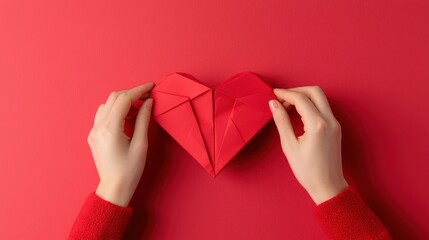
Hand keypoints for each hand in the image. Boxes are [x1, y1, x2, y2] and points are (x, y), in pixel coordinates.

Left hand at [87, 82, 153, 206]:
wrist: (114, 188)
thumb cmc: (129, 171)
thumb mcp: (140, 145)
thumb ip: (143, 120)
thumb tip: (148, 102)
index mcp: (110, 129)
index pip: (123, 100)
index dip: (138, 90)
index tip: (151, 86)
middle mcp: (98, 127)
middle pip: (114, 98)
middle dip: (131, 93)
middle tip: (148, 96)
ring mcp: (93, 131)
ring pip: (107, 104)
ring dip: (123, 101)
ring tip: (139, 109)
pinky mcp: (93, 135)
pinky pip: (103, 114)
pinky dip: (116, 110)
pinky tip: (127, 117)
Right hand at [269, 86, 347, 204]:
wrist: (327, 185)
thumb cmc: (308, 170)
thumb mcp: (289, 145)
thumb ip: (281, 121)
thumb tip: (274, 104)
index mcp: (317, 125)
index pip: (301, 99)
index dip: (285, 94)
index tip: (274, 94)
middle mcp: (330, 120)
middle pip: (315, 91)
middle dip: (297, 90)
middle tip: (282, 98)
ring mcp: (335, 123)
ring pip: (321, 98)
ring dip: (304, 97)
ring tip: (288, 106)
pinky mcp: (335, 127)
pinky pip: (323, 108)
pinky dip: (310, 105)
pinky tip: (298, 113)